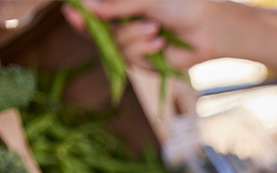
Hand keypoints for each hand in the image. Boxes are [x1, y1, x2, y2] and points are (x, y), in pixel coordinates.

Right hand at [62, 0, 219, 69]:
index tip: (70, 9)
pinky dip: (144, 48)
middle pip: (96, 32)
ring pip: (114, 45)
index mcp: (124, 9)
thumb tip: (89, 7)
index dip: (80, 14)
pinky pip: (130, 57)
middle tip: (80, 16)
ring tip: (154, 27)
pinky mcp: (144, 63)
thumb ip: (118, 5)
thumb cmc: (180, 6)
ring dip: (132, 35)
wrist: (207, 28)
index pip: (95, 13)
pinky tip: (159, 41)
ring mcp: (134, 46)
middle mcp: (125, 27)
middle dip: (92, 25)